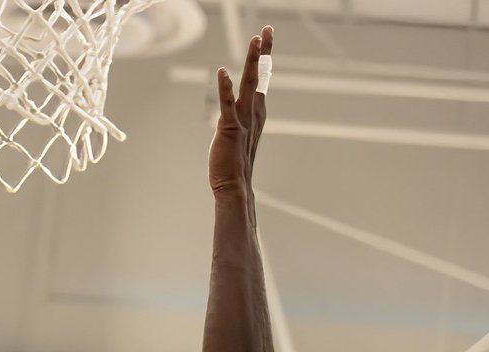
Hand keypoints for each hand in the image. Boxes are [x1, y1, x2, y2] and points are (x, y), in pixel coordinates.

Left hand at [209, 26, 271, 196]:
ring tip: (255, 39)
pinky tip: (223, 72)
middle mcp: (253, 113)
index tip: (265, 38)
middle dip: (263, 51)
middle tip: (266, 29)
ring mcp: (243, 120)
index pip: (262, 80)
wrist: (234, 186)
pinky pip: (227, 105)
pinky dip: (225, 88)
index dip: (264, 58)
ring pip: (249, 84)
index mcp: (256, 113)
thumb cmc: (234, 164)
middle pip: (259, 76)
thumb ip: (237, 120)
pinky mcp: (229, 129)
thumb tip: (232, 114)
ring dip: (252, 61)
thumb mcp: (239, 136)